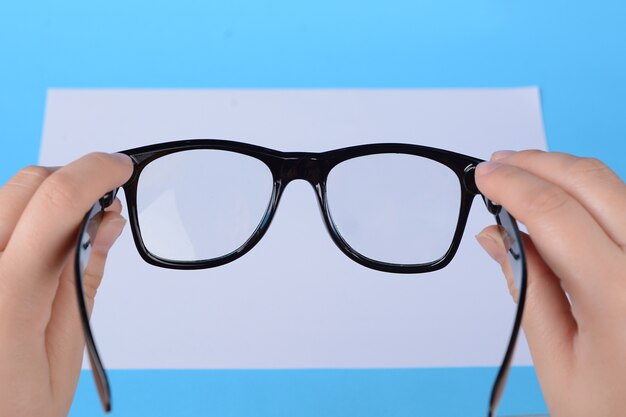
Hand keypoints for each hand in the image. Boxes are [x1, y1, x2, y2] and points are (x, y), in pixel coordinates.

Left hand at [0, 153, 131, 416]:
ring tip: (71, 233)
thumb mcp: (64, 354)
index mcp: (6, 298)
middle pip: (25, 184)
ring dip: (45, 198)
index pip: (55, 202)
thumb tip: (108, 221)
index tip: (122, 168)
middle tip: (105, 202)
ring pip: (3, 196)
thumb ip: (82, 278)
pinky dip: (20, 218)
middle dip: (74, 178)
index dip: (96, 172)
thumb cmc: (11, 414)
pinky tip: (36, 248)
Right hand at [475, 150, 625, 416]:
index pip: (556, 212)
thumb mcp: (559, 362)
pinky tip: (564, 203)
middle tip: (499, 164)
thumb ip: (527, 289)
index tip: (484, 177)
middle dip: (538, 163)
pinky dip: (592, 195)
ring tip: (524, 178)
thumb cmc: (620, 414)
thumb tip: (496, 237)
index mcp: (622, 296)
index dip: (512, 186)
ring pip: (616, 187)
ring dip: (565, 174)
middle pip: (593, 182)